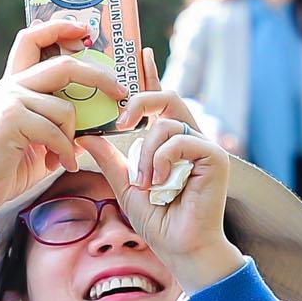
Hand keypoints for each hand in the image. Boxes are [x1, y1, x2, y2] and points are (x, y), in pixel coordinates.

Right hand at [0, 21, 127, 230]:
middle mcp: (11, 86)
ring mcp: (9, 101)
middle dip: (99, 77)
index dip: (59, 27)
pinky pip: (56, 131)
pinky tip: (60, 165)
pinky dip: (65, 151)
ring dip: (73, 137)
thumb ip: (61, 122)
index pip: (32, 38)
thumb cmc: (10, 167)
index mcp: (17, 84)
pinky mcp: (10, 120)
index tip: (84, 28)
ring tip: (65, 157)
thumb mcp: (42, 138)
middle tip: (121, 93)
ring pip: (65, 108)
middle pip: (63, 66)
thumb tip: (96, 118)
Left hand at [79, 88, 242, 295]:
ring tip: (146, 183)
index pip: (159, 100)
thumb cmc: (159, 219)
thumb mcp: (125, 184)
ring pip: (167, 122)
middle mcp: (189, 137)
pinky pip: (180, 140)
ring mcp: (205, 146)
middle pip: (167, 96)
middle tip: (122, 122)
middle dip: (141, 100)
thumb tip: (86, 134)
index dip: (150, 74)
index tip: (139, 53)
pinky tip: (160, 183)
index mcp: (171, 140)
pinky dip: (162, 160)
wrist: (180, 247)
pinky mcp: (215, 156)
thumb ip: (110, 158)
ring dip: (147, 153)